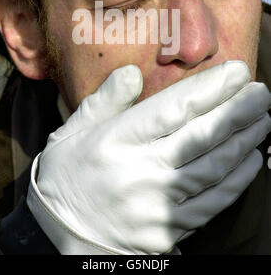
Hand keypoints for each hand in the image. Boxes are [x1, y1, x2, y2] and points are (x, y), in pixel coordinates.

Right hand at [27, 61, 270, 254]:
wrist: (56, 234)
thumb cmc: (66, 174)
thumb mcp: (73, 130)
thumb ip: (105, 100)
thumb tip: (134, 73)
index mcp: (115, 141)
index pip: (173, 109)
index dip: (210, 89)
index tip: (237, 72)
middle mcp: (139, 171)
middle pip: (201, 137)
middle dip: (237, 112)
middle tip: (262, 93)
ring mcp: (155, 205)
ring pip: (212, 169)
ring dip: (243, 142)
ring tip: (262, 120)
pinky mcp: (166, 231)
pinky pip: (210, 204)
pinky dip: (235, 181)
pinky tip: (251, 160)